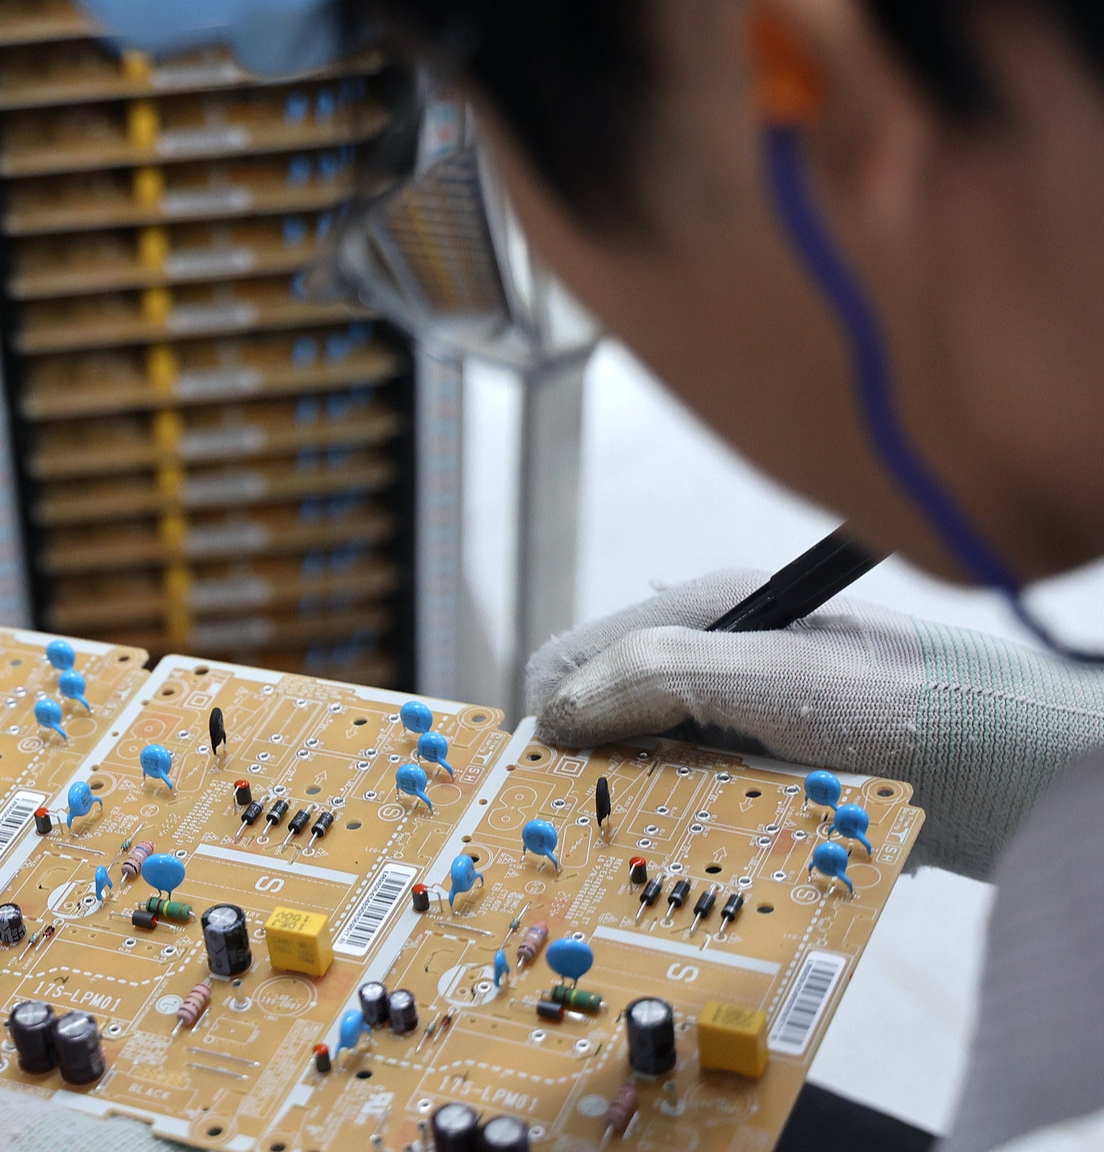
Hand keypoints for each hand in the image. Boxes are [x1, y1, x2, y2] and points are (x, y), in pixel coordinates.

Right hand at [524, 570, 1103, 877]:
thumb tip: (555, 711)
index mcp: (705, 609)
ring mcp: (740, 710)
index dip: (552, 718)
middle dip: (603, 766)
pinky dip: (702, 820)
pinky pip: (697, 794)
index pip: (574, 656)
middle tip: (619, 818)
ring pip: (646, 761)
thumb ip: (660, 675)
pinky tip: (735, 833)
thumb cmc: (908, 706)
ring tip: (691, 826)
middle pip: (604, 713)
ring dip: (656, 801)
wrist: (1018, 766)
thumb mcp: (776, 679)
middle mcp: (714, 654)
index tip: (553, 783)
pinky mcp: (767, 762)